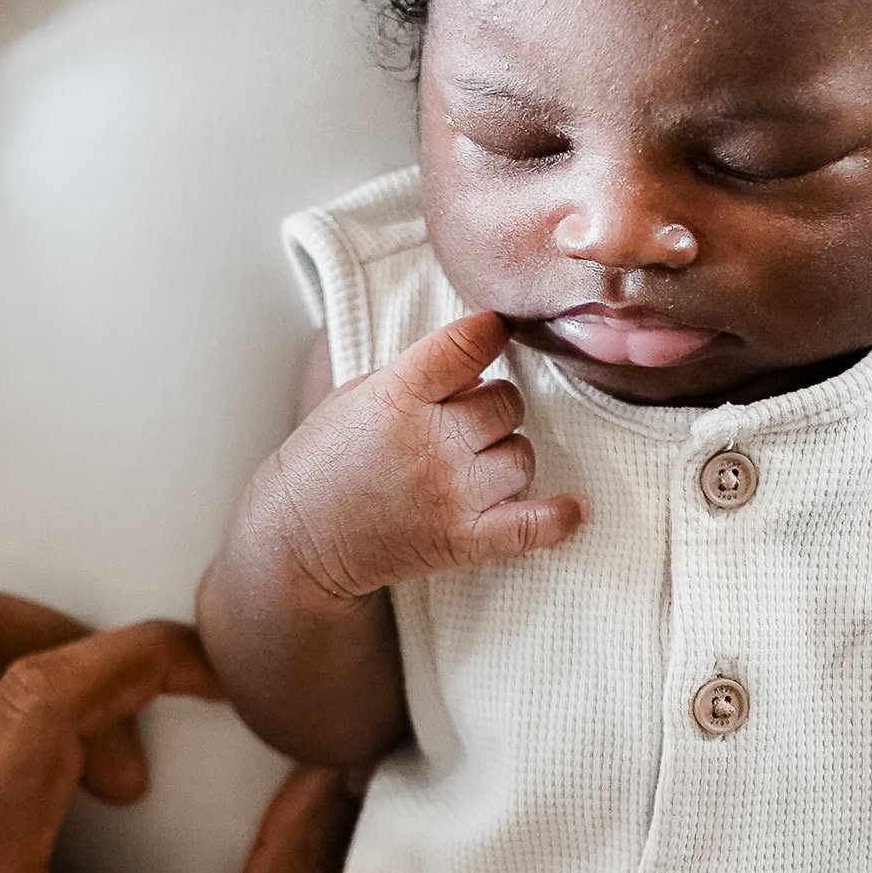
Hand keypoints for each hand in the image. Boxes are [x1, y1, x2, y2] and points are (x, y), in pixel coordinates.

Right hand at [259, 309, 585, 600]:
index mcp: (398, 395)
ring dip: (506, 455)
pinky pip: (532, 527)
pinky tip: (574, 507)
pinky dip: (558, 518)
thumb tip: (482, 358)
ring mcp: (451, 494)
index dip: (489, 332)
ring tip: (474, 464)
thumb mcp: (360, 394)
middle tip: (462, 422)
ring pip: (521, 455)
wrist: (297, 539)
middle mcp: (430, 443)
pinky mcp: (462, 540)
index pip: (470, 343)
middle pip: (506, 402)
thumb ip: (420, 374)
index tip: (492, 334)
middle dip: (491, 406)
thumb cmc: (326, 459)